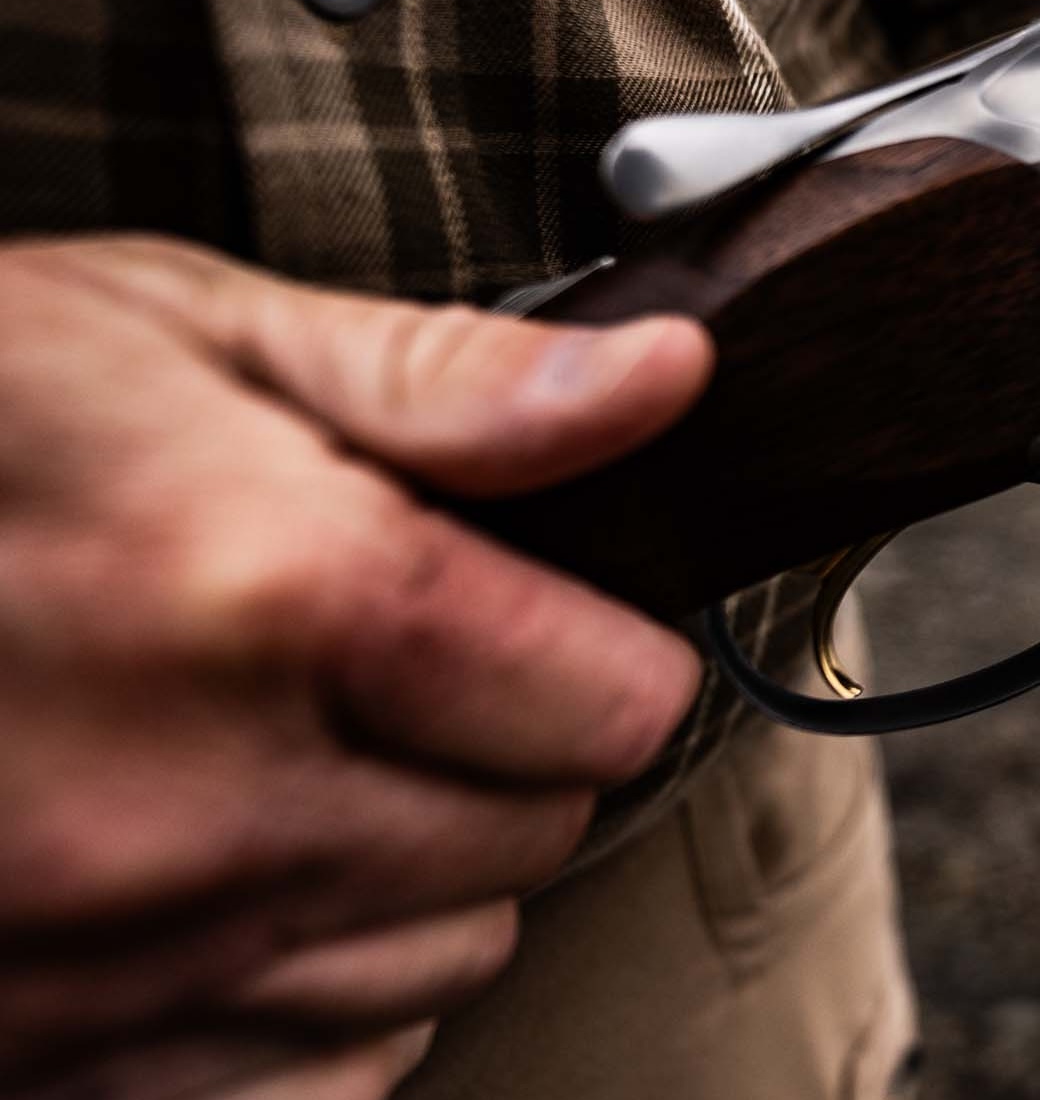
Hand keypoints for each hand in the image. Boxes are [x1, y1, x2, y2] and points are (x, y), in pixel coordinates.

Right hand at [0, 237, 712, 1097]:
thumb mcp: (168, 327)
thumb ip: (447, 383)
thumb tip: (667, 385)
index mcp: (274, 597)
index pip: (610, 696)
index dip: (595, 639)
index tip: (539, 610)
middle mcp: (206, 813)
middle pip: (536, 834)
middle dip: (505, 746)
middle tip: (387, 664)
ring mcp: (109, 966)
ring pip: (436, 966)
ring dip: (408, 871)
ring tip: (282, 758)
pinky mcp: (40, 1059)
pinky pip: (304, 1088)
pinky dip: (304, 1003)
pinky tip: (229, 891)